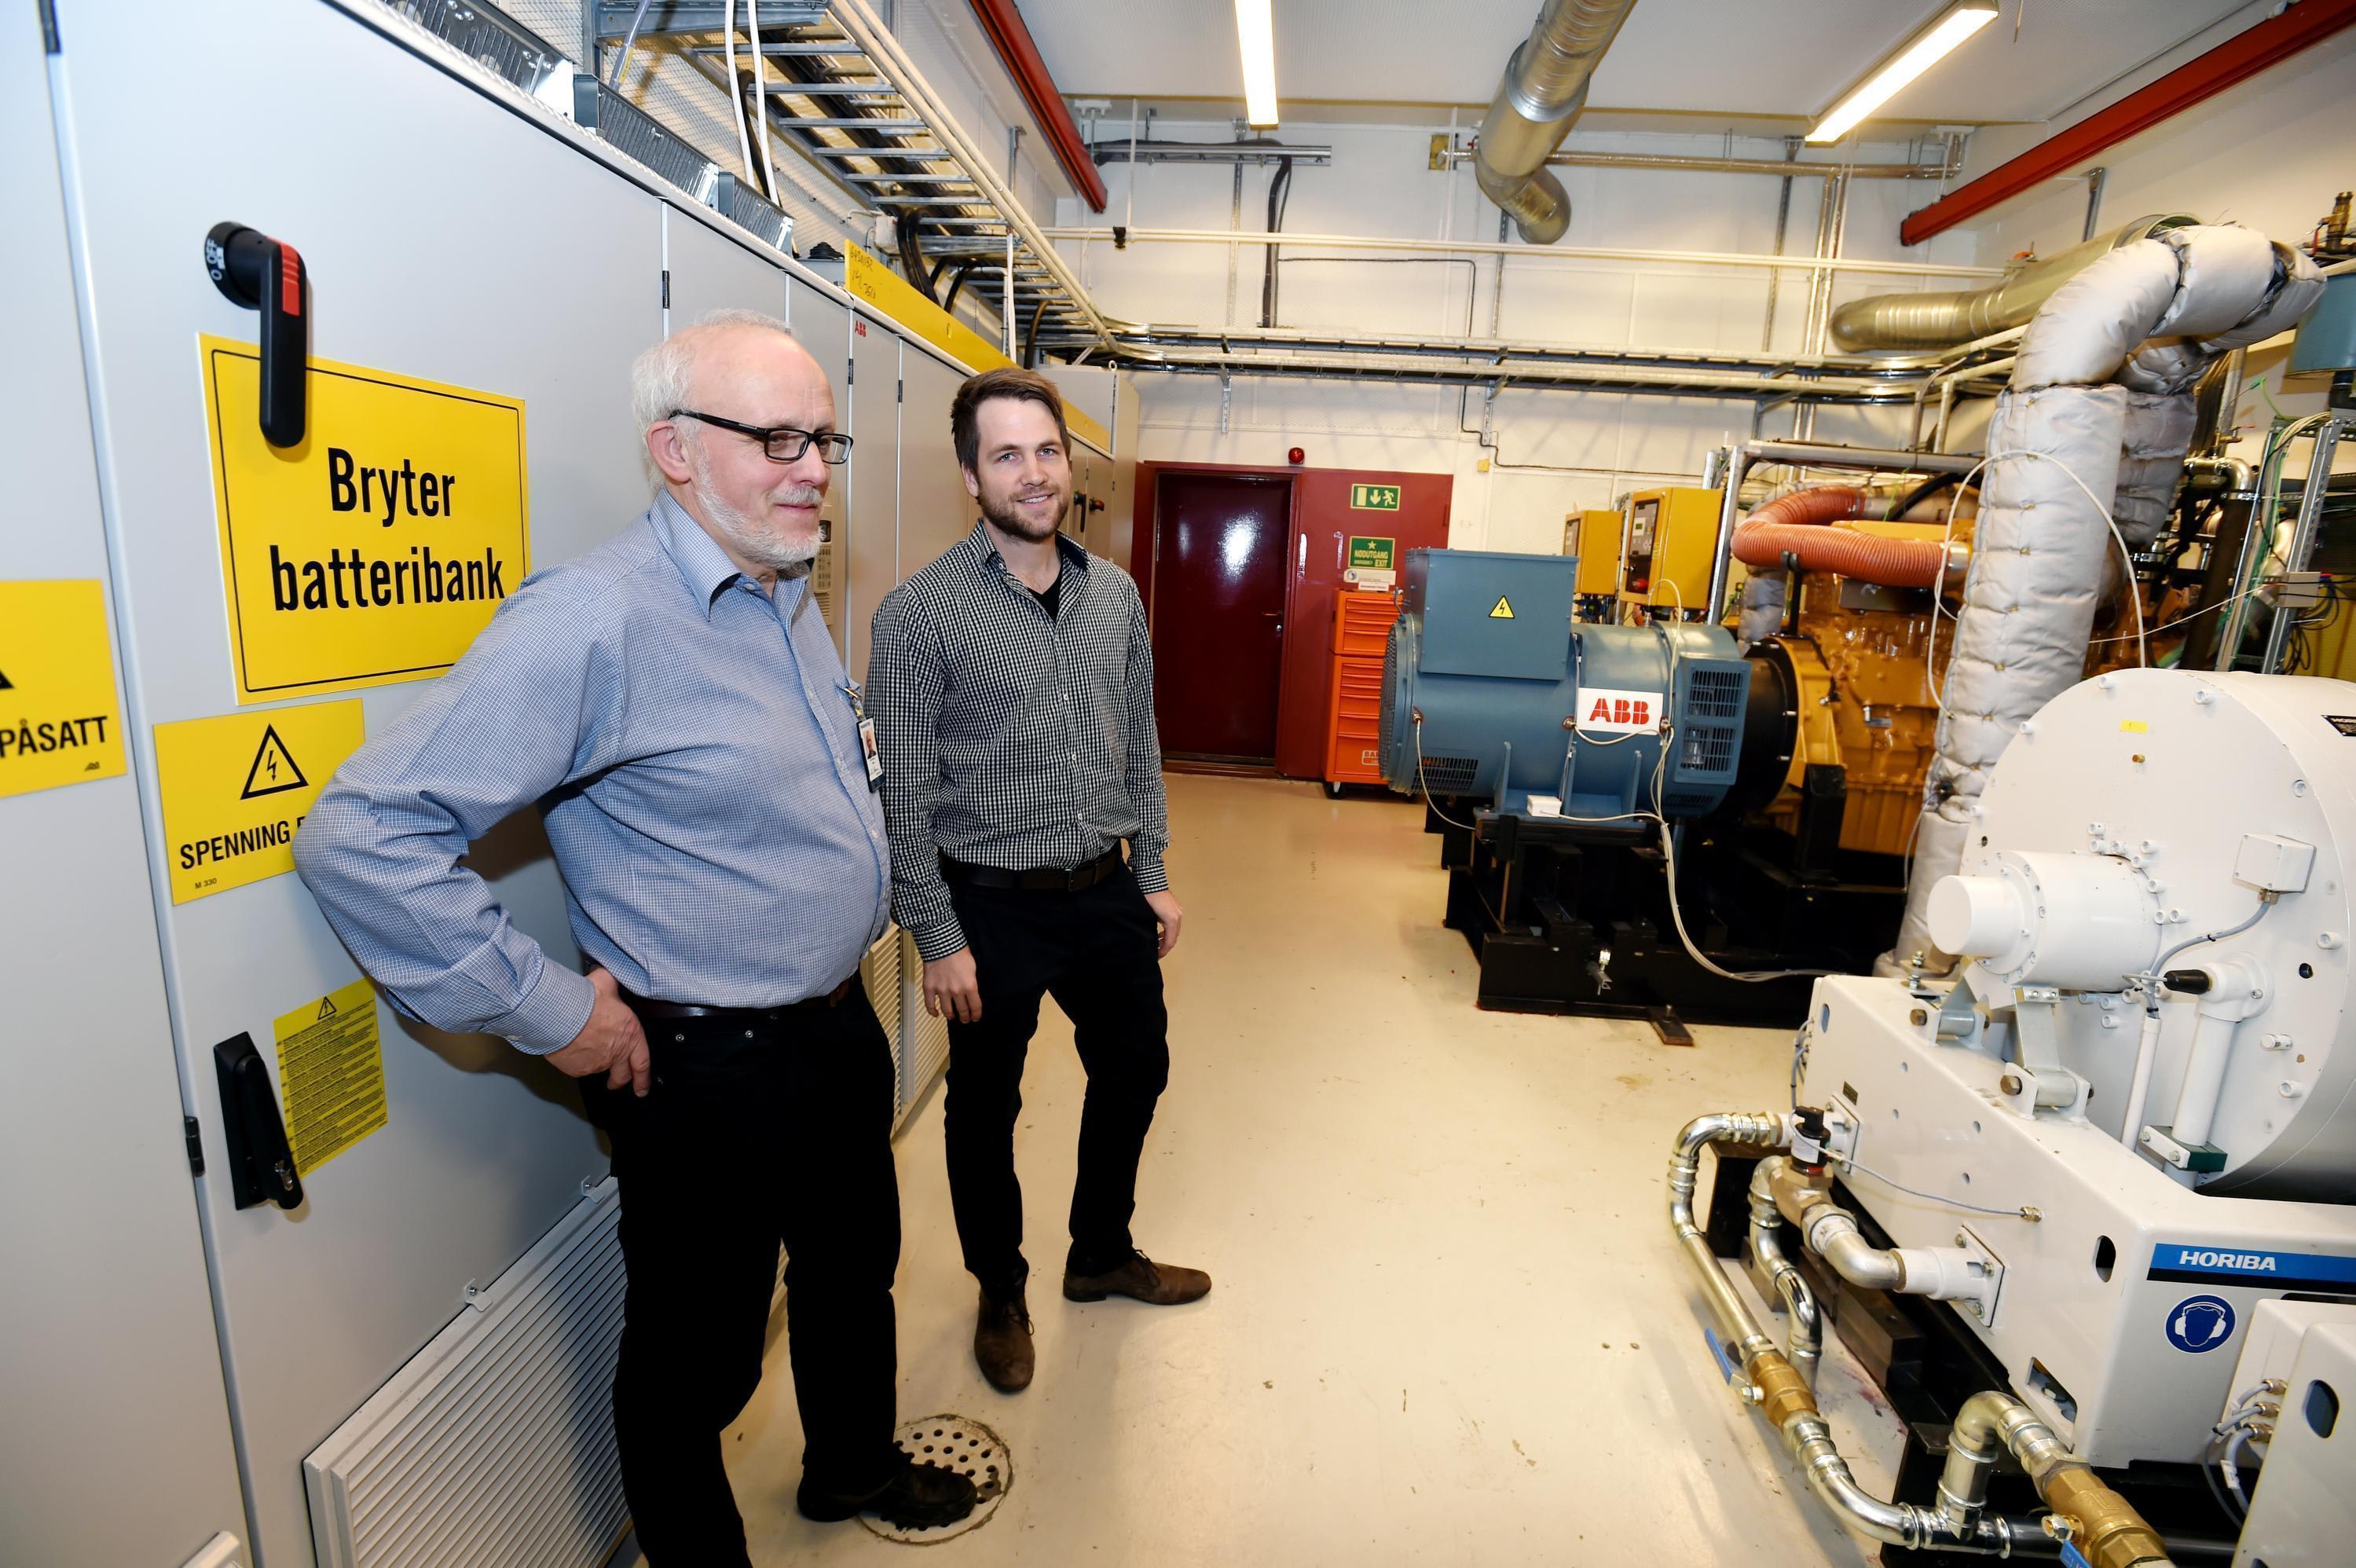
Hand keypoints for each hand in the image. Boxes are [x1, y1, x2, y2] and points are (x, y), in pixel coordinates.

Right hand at [544, 968, 651, 1094]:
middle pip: (621, 1075)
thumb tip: (609, 976)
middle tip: (616, 1083)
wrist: (561, 1014)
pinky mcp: (577, 1069)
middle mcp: (616, 1053)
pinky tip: (571, 1050)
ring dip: (595, 1063)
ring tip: (586, 1050)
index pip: (642, 1062)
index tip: (642, 1087)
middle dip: (620, 1081)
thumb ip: (611, 983)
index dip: (643, 1078)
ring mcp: (596, 1064)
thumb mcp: (606, 983)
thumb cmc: (585, 1000)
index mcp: (630, 1035)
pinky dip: (576, 1062)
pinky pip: (578, 1068)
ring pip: (598, 1068)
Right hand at [924, 948, 983, 1023]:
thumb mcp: (973, 968)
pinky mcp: (929, 987)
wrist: (942, 943)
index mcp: (970, 986)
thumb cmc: (959, 952)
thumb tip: (972, 995)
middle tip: (965, 1019)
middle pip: (962, 1010)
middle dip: (965, 1017)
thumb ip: (972, 983)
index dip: (976, 1015)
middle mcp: (956, 991)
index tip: (976, 1018)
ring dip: (951, 1015)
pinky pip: (930, 1005)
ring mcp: (941, 990)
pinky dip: (933, 1011)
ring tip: (952, 1016)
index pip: (975, 1007)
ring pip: (947, 1010)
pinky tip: (936, 1014)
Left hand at [1143, 889, 1183, 958]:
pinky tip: (1160, 933)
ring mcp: (1179, 911)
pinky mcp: (1176, 907)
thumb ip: (1152, 930)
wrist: (1150, 880)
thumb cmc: (1147, 897)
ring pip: (1175, 930)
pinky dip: (1168, 930)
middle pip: (1174, 937)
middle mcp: (1178, 916)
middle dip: (1165, 946)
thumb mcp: (1147, 916)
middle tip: (1156, 952)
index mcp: (1172, 920)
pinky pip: (1174, 923)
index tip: (1156, 956)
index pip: (1170, 941)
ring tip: (1156, 943)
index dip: (1163, 951)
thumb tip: (1151, 941)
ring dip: (1167, 938)